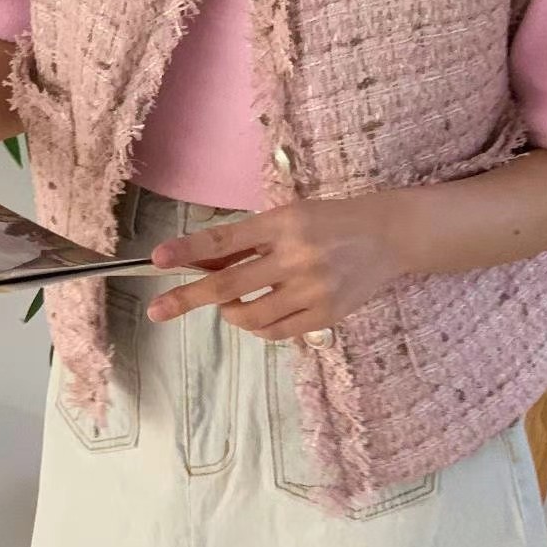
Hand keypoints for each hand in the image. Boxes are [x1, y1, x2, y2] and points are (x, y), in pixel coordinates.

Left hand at [146, 191, 409, 340]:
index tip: (157, 260)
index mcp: (282, 223)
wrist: (388, 236)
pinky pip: (277, 331)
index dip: (188, 250)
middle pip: (228, 285)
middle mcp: (295, 256)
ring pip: (251, 316)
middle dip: (187, 298)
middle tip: (158, 310)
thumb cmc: (331, 221)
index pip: (224, 240)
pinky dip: (257, 327)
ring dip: (229, 314)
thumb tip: (202, 262)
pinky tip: (255, 317)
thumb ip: (250, 239)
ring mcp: (311, 289)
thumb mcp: (290, 215)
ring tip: (227, 306)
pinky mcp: (326, 314)